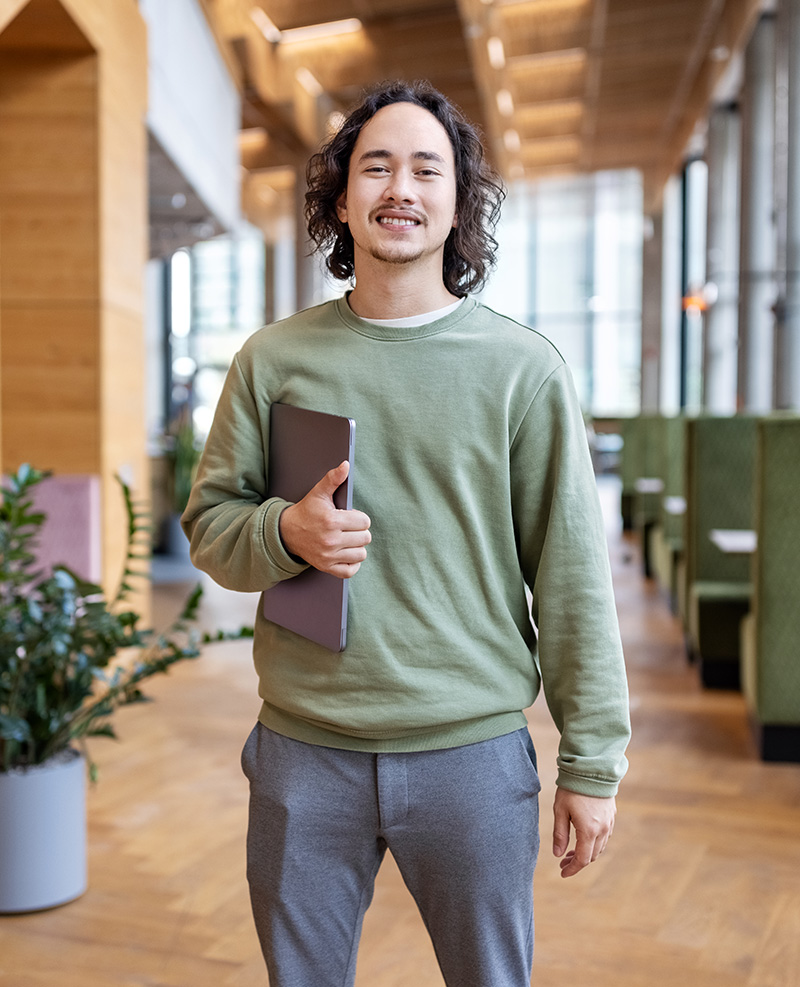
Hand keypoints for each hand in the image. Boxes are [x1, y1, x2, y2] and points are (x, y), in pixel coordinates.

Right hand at [278, 461, 371, 578]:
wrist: (287, 532)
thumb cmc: (307, 512)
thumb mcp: (319, 493)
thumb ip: (333, 479)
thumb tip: (346, 465)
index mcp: (331, 521)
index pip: (364, 522)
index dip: (359, 518)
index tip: (348, 517)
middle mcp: (331, 540)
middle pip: (365, 538)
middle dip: (359, 531)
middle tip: (347, 528)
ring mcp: (329, 556)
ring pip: (361, 554)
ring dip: (357, 546)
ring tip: (346, 539)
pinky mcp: (326, 567)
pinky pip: (351, 570)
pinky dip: (352, 563)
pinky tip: (345, 553)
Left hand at [552, 787, 615, 878]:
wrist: (591, 769)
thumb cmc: (572, 789)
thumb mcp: (560, 811)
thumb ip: (559, 834)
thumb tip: (557, 855)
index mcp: (588, 831)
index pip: (582, 859)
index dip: (572, 869)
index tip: (562, 873)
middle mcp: (602, 830)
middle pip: (592, 856)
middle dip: (577, 862)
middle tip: (562, 862)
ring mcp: (609, 823)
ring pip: (599, 847)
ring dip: (586, 853)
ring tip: (570, 852)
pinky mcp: (611, 815)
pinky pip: (605, 836)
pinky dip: (594, 843)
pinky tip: (583, 838)